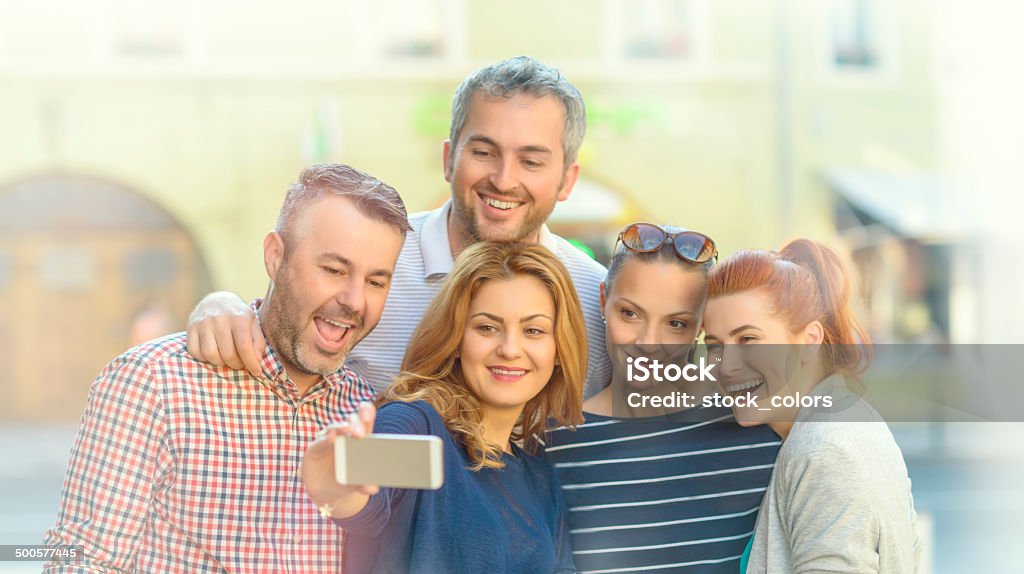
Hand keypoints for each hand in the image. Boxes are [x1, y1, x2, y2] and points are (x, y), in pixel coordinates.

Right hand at [186, 291, 265, 377]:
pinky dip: (204, 358)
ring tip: (227, 359)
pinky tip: (213, 353)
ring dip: (220, 363)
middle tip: (240, 363)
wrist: (217, 300)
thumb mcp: (253, 324)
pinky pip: (195, 352)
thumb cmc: (239, 316)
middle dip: (237, 364)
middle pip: (228, 354)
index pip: (244, 346)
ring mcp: (203, 323)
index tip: (257, 372)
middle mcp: (220, 319)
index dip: (251, 363)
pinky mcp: (191, 328)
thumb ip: (258, 342)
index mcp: (239, 317)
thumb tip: (256, 361)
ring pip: (210, 355)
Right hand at [302, 402, 378, 517]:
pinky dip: (327, 438)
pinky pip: (321, 440)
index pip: (365, 419)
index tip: (368, 415)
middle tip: (360, 433)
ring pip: (336, 427)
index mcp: (360, 439)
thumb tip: (373, 488)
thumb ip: (363, 484)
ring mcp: (330, 439)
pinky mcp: (316, 447)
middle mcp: (345, 435)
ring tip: (347, 430)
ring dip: (342, 428)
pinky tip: (332, 437)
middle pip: (352, 420)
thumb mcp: (355, 483)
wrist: (325, 489)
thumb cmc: (345, 480)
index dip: (366, 413)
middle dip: (357, 423)